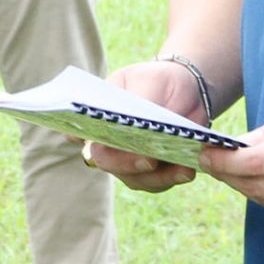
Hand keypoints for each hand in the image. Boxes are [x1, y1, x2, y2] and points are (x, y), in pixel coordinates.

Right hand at [86, 61, 208, 191]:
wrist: (185, 91)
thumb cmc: (158, 82)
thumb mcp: (150, 81)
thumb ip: (142, 100)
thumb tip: (135, 122)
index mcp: (97, 116)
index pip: (77, 128)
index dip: (76, 135)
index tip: (81, 137)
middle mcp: (106, 143)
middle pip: (105, 160)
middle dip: (126, 162)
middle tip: (148, 159)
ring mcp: (127, 161)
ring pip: (133, 178)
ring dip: (157, 176)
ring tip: (182, 169)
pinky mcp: (150, 172)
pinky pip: (157, 183)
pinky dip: (172, 178)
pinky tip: (187, 170)